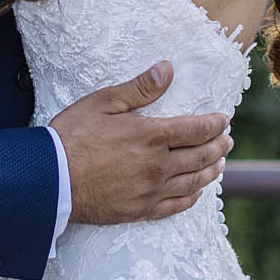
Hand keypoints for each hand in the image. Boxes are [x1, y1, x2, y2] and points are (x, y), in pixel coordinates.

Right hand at [49, 62, 232, 224]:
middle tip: (227, 141)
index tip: (223, 120)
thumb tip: (167, 69)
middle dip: (218, 146)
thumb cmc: (73, 136)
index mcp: (152, 136)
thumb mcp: (104, 101)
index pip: (196, 130)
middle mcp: (158, 166)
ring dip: (211, 171)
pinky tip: (197, 192)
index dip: (214, 124)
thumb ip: (140, 88)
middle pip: (200, 157)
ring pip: (193, 182)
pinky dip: (192, 198)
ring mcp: (151, 191)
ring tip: (220, 164)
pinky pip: (176, 206)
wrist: (51, 179)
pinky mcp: (140, 210)